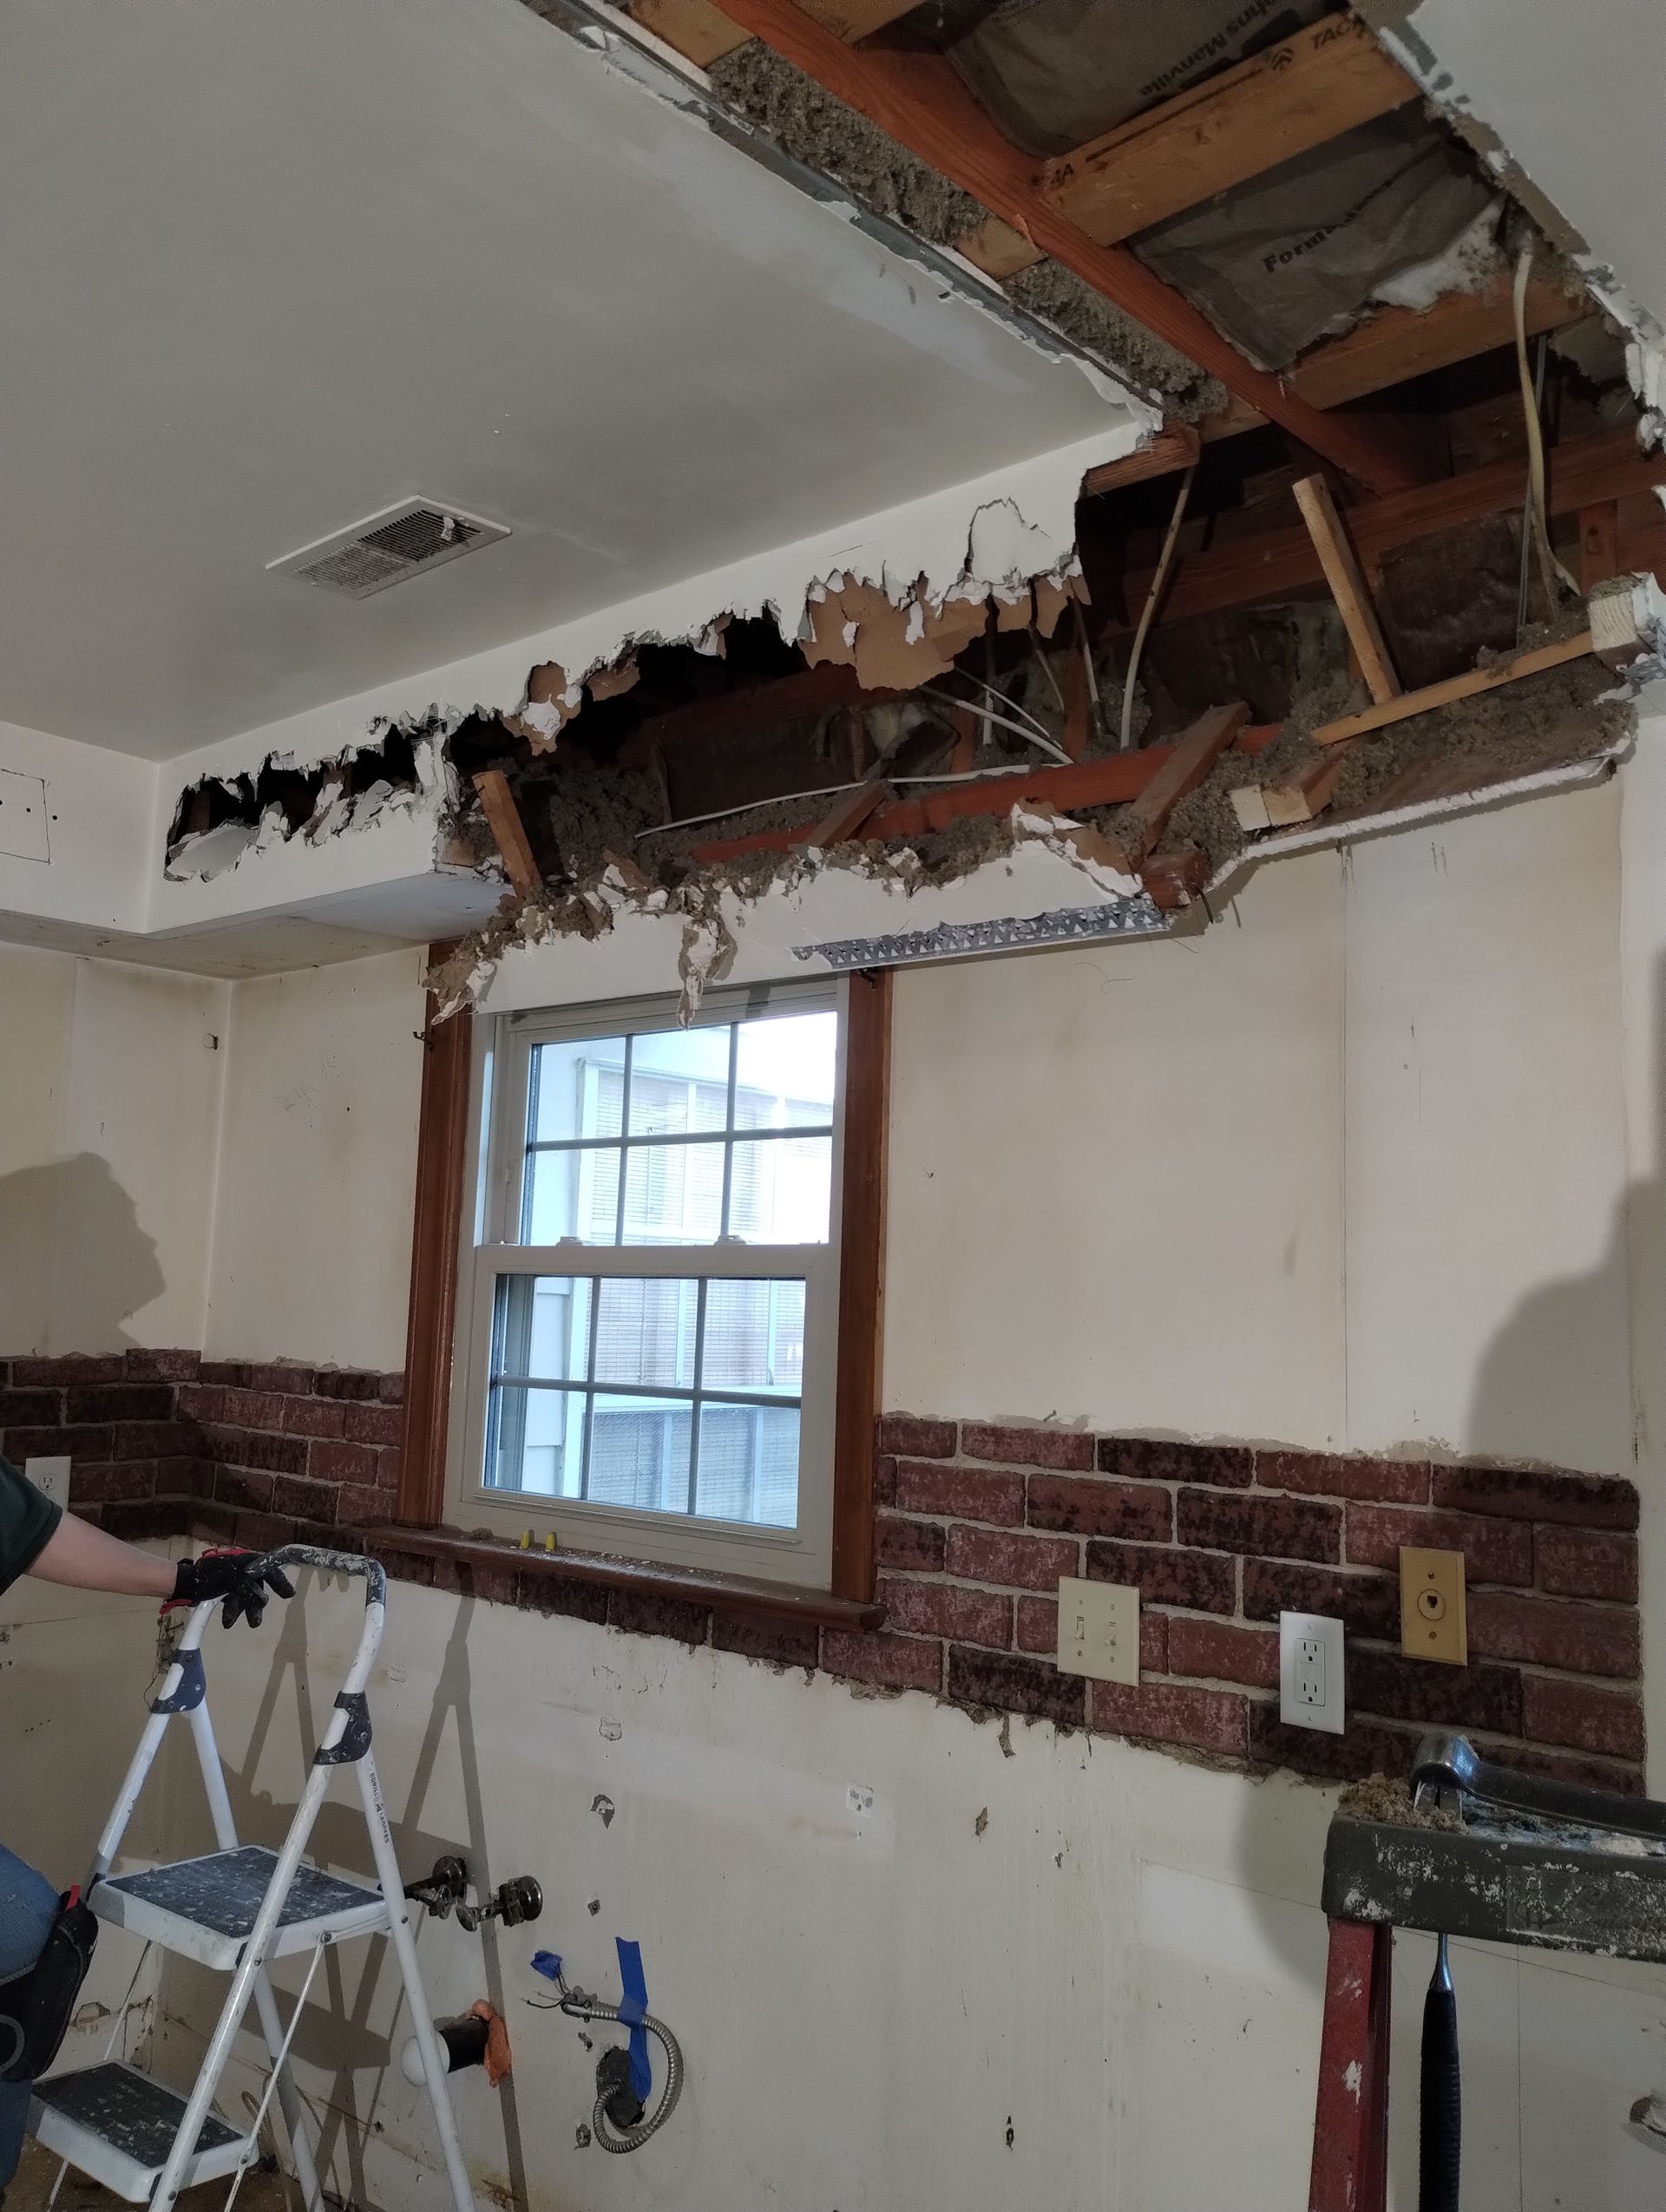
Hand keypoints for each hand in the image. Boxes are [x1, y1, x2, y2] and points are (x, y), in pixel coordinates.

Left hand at [169, 1548, 295, 1628]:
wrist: (185, 1583)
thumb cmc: (209, 1577)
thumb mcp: (232, 1581)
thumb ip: (249, 1590)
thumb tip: (264, 1601)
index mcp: (247, 1562)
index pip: (269, 1570)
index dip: (280, 1582)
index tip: (289, 1594)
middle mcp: (243, 1570)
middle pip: (258, 1588)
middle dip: (256, 1606)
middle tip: (255, 1621)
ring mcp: (234, 1581)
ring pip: (246, 1598)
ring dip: (243, 1611)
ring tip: (236, 1625)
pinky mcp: (225, 1590)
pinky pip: (235, 1602)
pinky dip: (232, 1612)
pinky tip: (227, 1622)